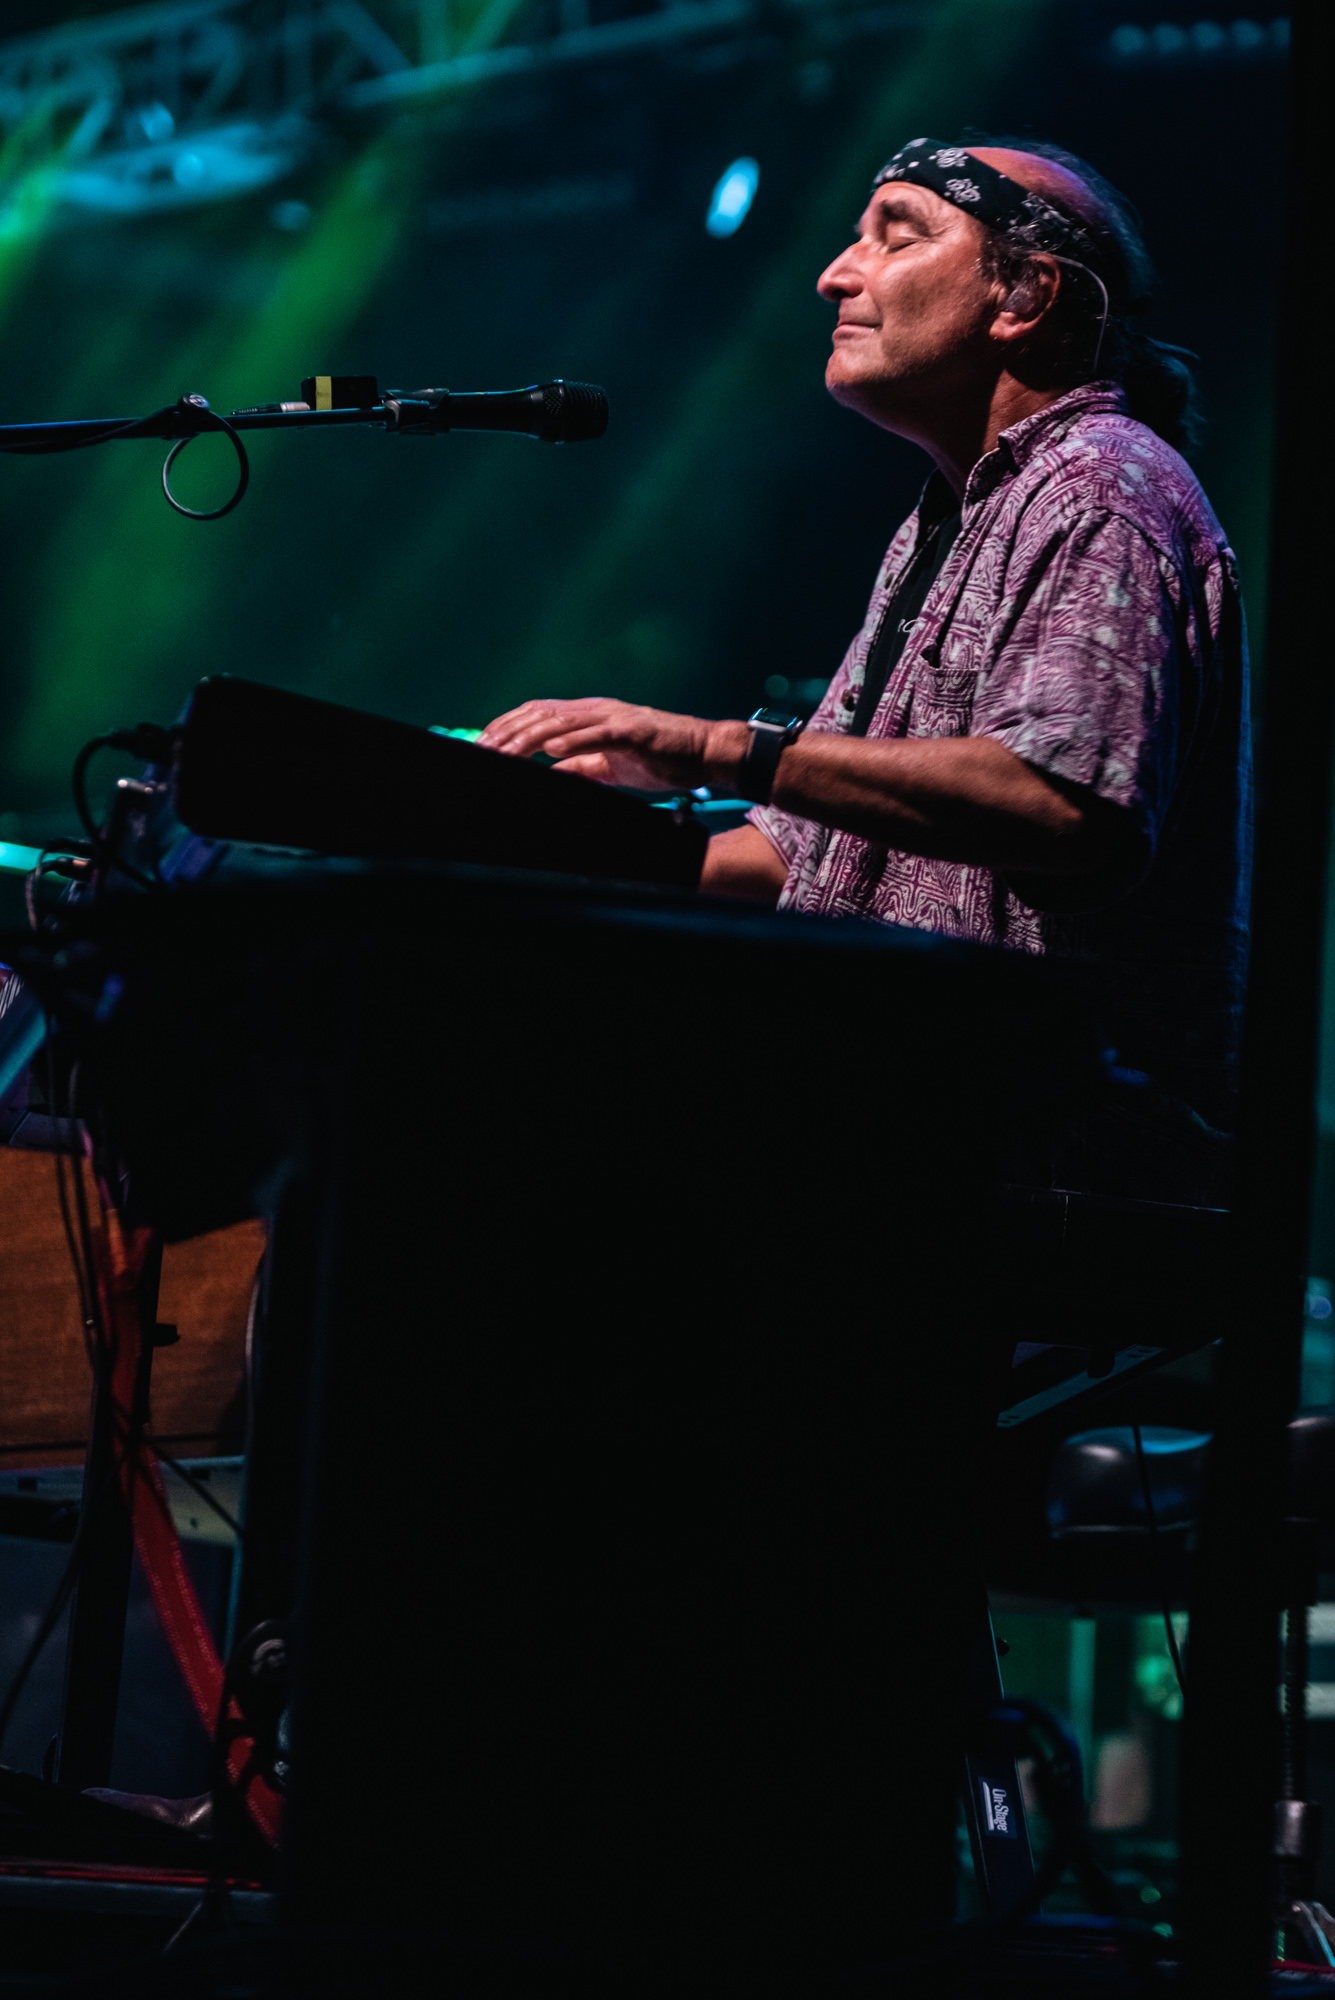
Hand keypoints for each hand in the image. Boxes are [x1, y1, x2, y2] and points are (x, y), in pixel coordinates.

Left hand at [478, 697, 746, 791]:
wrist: (702, 752)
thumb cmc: (658, 757)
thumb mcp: (609, 766)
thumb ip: (578, 766)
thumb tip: (547, 771)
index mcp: (588, 716)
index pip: (537, 714)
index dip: (507, 726)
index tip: (483, 744)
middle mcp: (596, 710)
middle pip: (541, 714)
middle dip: (508, 732)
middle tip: (483, 750)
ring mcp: (614, 718)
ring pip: (562, 722)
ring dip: (530, 737)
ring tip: (506, 751)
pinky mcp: (633, 732)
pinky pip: (598, 735)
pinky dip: (573, 741)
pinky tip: (552, 751)